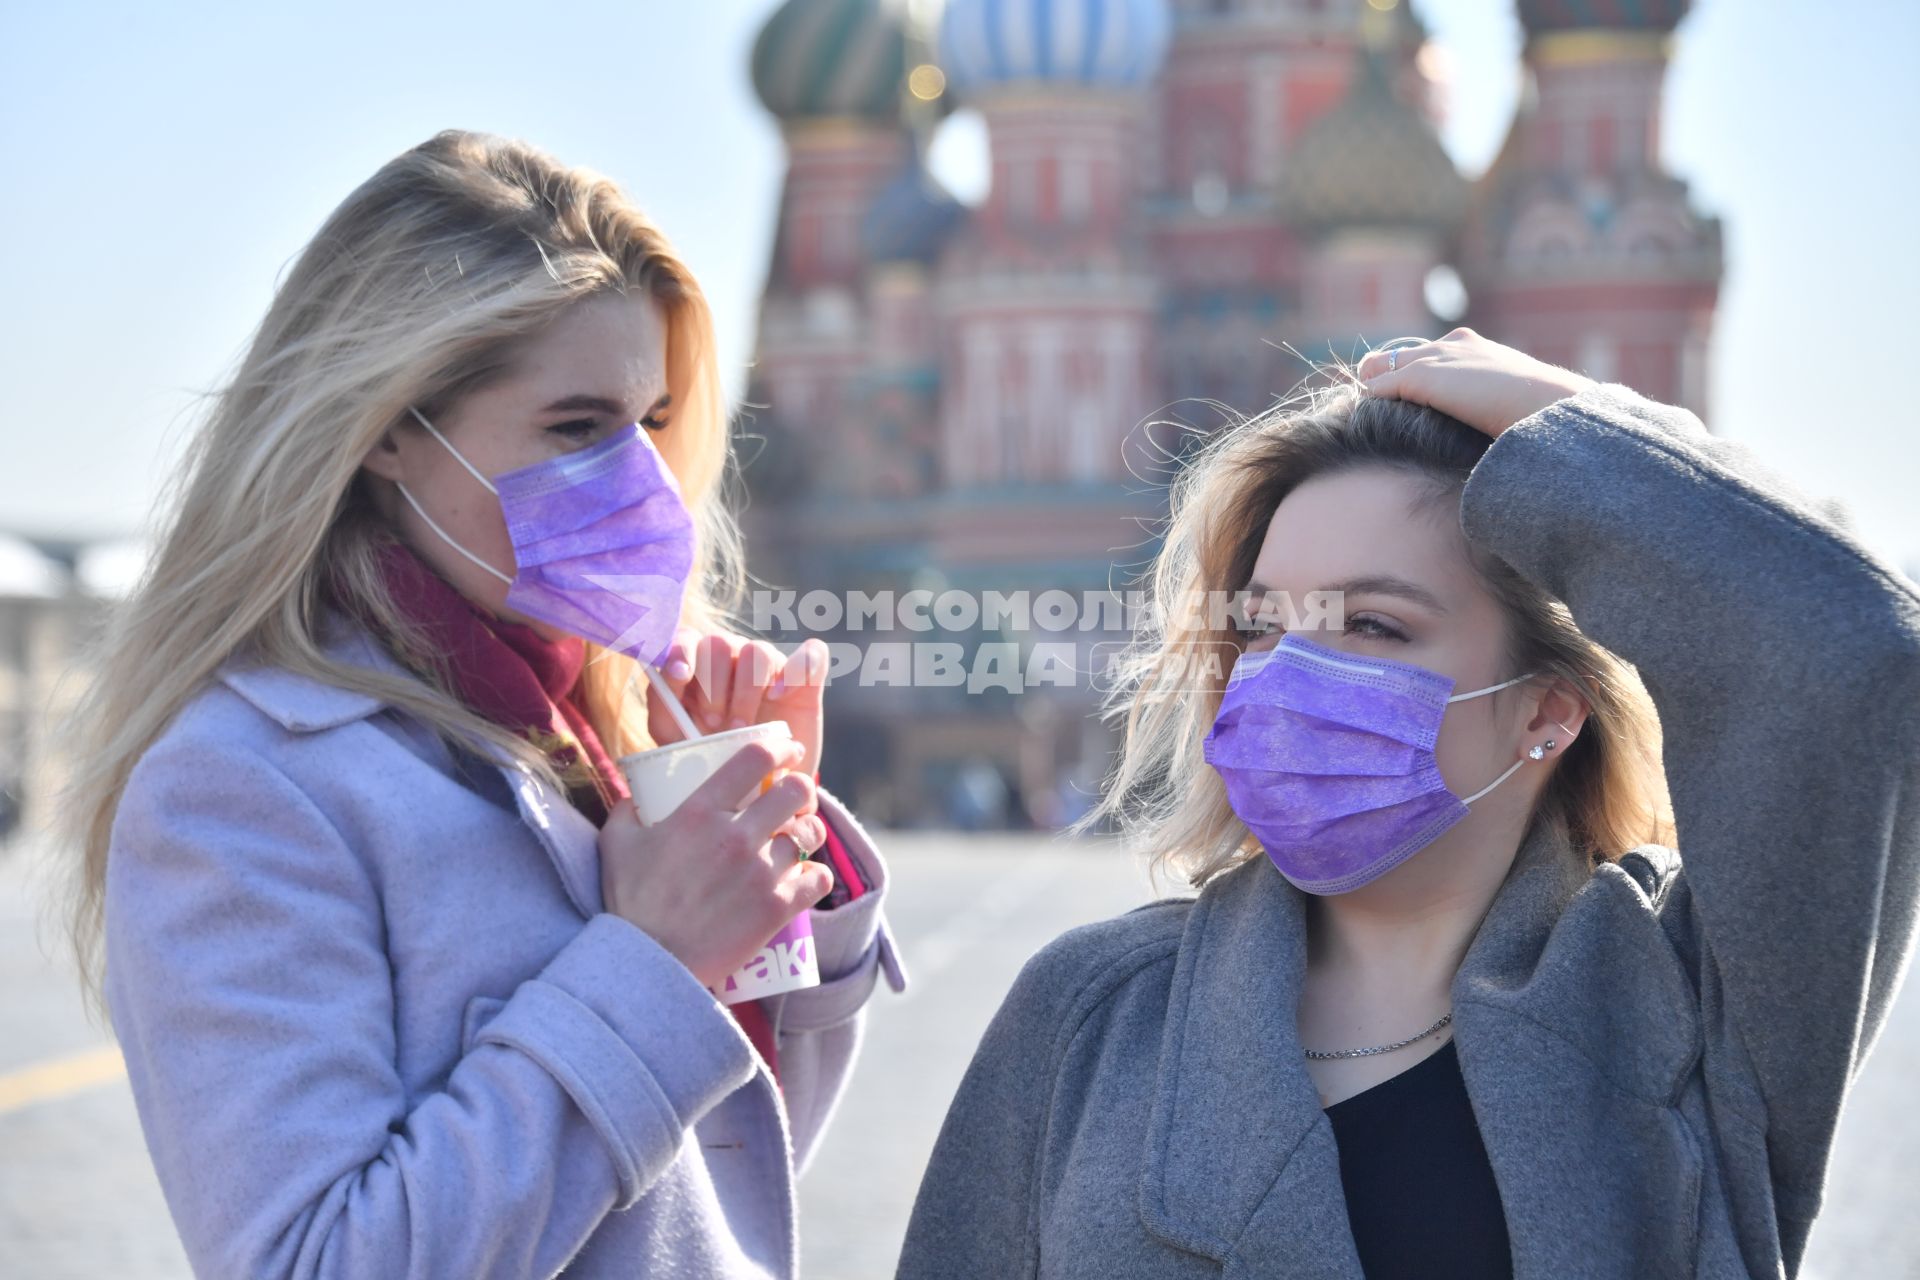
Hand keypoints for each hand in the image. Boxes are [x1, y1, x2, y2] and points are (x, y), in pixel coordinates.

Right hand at [598, 735, 834, 988]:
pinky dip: (816, 876)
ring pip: (810, 834)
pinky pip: (819, 878)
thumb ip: (627, 810)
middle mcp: (735, 836)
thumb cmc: (631, 904)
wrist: (650, 964)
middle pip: (795, 790)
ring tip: (801, 838)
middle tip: (796, 797)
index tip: (787, 750)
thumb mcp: (617, 845)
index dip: (779, 748)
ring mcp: (759, 872)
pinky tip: (806, 878)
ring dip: (809, 832)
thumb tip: (635, 794)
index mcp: (698, 812)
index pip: (753, 758)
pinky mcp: (776, 907)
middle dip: (801, 788)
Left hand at [648, 629, 829, 782]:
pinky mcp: (804, 679)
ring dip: (747, 690)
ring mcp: (769, 666)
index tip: (679, 676)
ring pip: (757, 651)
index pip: (685, 639)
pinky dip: (796, 670)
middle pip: (719, 643)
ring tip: (745, 728)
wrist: (759, 786)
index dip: (681, 651)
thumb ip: (663, 709)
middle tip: (714, 725)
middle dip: (713, 686)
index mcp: (697, 665)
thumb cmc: (711, 757)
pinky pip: (810, 655)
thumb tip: (661, 678)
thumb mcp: (678, 741)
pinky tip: (780, 697)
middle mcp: (732, 657)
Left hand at [1356, 328, 1595, 438]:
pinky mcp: (1421, 376)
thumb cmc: (1538, 416)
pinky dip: (1371, 406)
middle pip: (1393, 357)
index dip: (1406, 378)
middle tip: (1375, 414)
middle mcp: (1450, 345)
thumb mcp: (1511, 404)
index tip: (1400, 404)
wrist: (1546, 407)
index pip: (1424, 355)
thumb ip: (1491, 406)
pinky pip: (1377, 389)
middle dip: (1379, 382)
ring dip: (1372, 394)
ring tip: (1370, 423)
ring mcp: (1435, 359)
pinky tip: (1372, 427)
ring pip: (1378, 369)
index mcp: (1473, 348)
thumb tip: (1491, 431)